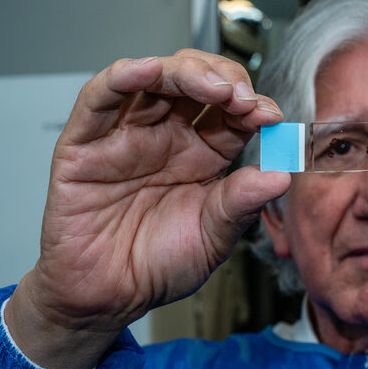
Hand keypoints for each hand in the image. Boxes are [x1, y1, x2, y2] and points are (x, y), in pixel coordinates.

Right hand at [6, 49, 289, 368]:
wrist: (109, 298)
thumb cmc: (160, 265)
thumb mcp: (214, 236)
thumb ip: (243, 203)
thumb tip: (282, 176)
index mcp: (203, 153)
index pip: (231, 111)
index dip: (252, 105)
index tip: (271, 116)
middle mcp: (167, 136)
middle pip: (196, 82)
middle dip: (224, 80)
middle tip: (243, 99)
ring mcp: (126, 135)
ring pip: (154, 79)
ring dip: (186, 72)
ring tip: (214, 86)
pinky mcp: (84, 143)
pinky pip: (100, 99)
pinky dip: (123, 77)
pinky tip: (150, 70)